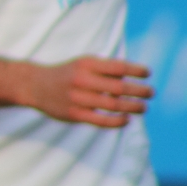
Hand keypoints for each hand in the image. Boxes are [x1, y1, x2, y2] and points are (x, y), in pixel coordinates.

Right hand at [21, 57, 152, 127]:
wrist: (35, 85)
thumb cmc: (67, 74)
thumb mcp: (83, 64)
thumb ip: (105, 70)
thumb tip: (134, 79)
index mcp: (86, 64)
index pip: (118, 67)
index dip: (136, 70)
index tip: (147, 73)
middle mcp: (82, 80)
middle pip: (119, 88)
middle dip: (140, 91)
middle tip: (151, 92)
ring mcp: (78, 98)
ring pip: (113, 105)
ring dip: (133, 107)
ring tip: (144, 107)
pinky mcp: (75, 114)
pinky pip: (102, 120)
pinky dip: (118, 121)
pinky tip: (127, 119)